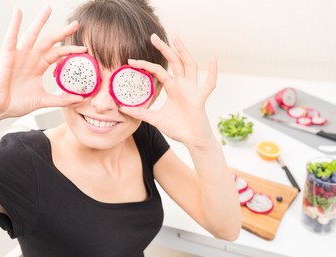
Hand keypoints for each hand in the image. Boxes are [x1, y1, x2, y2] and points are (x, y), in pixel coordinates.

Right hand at [0, 5, 85, 119]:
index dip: (70, 50)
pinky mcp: (7, 55)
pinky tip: (18, 12)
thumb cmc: (18, 103)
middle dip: (62, 33)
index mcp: (39, 66)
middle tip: (76, 24)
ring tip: (48, 9)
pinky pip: (11, 37)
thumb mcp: (44, 100)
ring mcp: (19, 55)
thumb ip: (62, 100)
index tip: (84, 49)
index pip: (58, 54)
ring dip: (40, 21)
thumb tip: (81, 100)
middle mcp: (31, 58)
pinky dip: (14, 24)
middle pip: (49, 41)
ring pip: (32, 35)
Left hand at [120, 34, 217, 148]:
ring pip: (189, 65)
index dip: (145, 64)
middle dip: (164, 48)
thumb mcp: (155, 119)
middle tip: (152, 36)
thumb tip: (122, 108)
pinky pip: (209, 84)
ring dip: (183, 51)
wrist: (192, 141)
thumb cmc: (177, 128)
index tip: (131, 61)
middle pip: (174, 61)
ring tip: (176, 38)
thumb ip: (141, 112)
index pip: (158, 70)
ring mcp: (192, 90)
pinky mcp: (200, 98)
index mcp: (172, 88)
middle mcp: (182, 85)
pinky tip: (213, 59)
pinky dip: (212, 72)